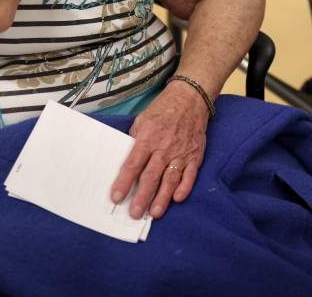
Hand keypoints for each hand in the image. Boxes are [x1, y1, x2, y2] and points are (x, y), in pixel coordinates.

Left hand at [110, 81, 208, 219]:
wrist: (190, 99)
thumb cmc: (163, 110)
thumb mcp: (142, 120)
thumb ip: (135, 141)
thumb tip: (127, 163)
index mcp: (148, 138)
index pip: (132, 164)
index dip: (124, 182)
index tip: (116, 198)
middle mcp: (164, 148)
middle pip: (151, 177)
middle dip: (141, 197)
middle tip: (134, 214)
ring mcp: (181, 153)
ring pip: (170, 180)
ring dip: (162, 198)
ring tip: (154, 213)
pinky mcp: (195, 155)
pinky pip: (190, 175)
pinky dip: (184, 188)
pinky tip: (177, 199)